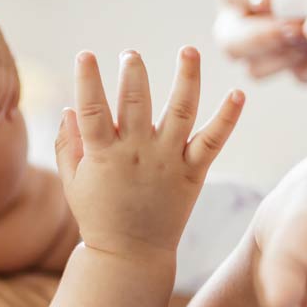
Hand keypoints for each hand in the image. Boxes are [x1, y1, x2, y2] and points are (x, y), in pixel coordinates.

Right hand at [55, 48, 244, 259]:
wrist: (130, 255)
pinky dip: (227, 118)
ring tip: (189, 51)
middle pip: (136, 103)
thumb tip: (69, 109)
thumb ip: (68, 145)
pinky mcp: (192, 173)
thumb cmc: (97, 216)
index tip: (85, 55)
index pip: (92, 109)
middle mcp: (136, 153)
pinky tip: (238, 94)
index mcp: (102, 155)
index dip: (87, 80)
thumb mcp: (73, 182)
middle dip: (134, 73)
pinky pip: (212, 142)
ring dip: (186, 79)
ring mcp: (166, 161)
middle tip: (132, 54)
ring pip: (179, 112)